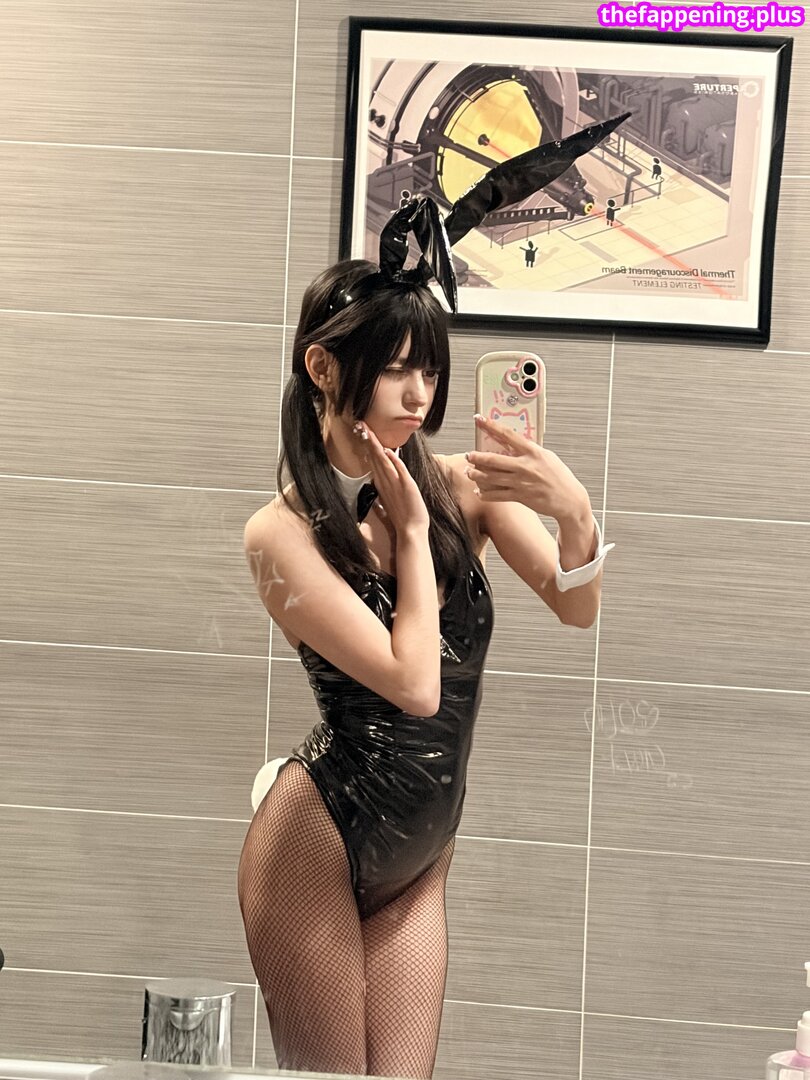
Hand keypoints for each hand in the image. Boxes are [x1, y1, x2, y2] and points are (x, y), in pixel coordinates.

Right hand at [355, 422, 429, 533]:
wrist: (411, 531)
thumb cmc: (402, 518)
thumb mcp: (390, 504)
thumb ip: (383, 493)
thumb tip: (378, 488)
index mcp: (382, 485)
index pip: (373, 462)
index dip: (368, 447)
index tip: (362, 434)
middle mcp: (386, 482)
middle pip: (375, 457)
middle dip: (368, 441)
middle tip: (360, 425)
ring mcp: (395, 484)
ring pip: (383, 461)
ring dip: (376, 446)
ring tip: (368, 432)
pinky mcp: (407, 486)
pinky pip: (399, 471)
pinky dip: (394, 460)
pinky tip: (388, 451)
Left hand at [464, 414, 590, 522]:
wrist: (569, 499)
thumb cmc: (559, 477)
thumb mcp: (547, 457)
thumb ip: (530, 451)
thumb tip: (514, 444)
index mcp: (533, 452)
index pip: (508, 435)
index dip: (491, 426)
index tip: (479, 420)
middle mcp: (526, 466)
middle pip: (494, 459)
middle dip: (477, 457)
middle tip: (468, 455)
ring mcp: (521, 482)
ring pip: (491, 477)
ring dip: (477, 475)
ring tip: (469, 472)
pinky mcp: (520, 496)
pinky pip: (496, 495)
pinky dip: (485, 493)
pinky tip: (479, 491)